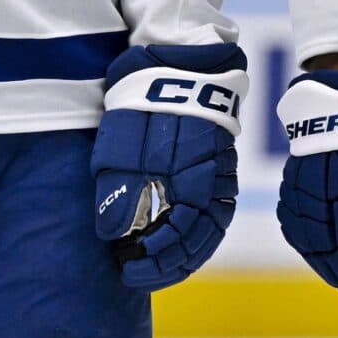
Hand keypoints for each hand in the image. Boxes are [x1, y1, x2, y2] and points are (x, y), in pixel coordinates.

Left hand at [91, 43, 246, 290]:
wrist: (181, 61)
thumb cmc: (145, 104)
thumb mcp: (120, 148)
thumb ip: (118, 196)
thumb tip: (116, 238)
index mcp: (190, 183)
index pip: (178, 240)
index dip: (152, 263)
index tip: (124, 269)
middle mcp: (213, 185)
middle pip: (199, 242)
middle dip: (169, 266)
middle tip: (137, 276)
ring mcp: (221, 174)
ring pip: (212, 230)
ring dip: (188, 255)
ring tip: (160, 268)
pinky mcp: (221, 164)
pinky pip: (218, 212)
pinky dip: (201, 235)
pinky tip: (184, 241)